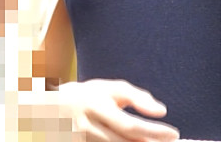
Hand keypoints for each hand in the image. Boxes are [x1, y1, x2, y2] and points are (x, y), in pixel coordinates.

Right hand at [57, 79, 178, 141]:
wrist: (52, 107)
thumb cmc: (90, 96)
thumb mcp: (111, 88)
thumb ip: (137, 97)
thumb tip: (161, 111)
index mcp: (94, 106)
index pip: (128, 124)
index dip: (153, 132)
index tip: (173, 133)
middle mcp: (86, 125)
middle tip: (165, 141)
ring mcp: (81, 139)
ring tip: (149, 141)